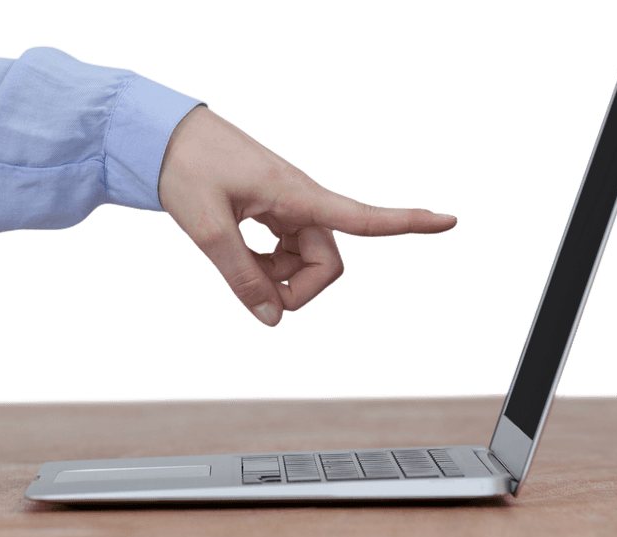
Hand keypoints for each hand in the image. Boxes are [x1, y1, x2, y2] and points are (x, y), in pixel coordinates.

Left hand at [157, 106, 457, 326]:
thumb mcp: (207, 229)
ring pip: (306, 262)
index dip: (408, 223)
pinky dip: (267, 267)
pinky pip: (286, 252)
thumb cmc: (186, 170)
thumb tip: (273, 320)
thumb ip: (241, 277)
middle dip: (299, 290)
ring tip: (237, 269)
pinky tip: (240, 261)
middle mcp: (302, 202)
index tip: (451, 220)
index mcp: (297, 195)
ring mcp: (289, 208)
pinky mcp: (274, 213)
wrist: (164, 136)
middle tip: (255, 295)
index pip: (363, 216)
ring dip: (278, 279)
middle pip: (327, 263)